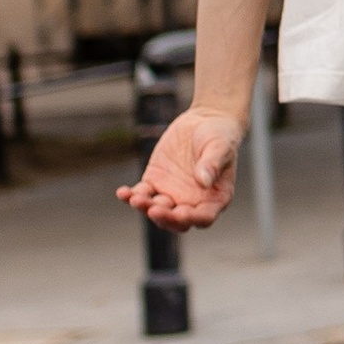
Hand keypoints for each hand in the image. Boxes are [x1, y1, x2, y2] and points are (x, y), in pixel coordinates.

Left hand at [116, 106, 244, 227]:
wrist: (203, 122)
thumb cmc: (220, 136)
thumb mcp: (220, 146)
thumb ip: (213, 164)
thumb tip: (204, 181)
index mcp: (214, 199)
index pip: (203, 217)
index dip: (193, 219)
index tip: (181, 214)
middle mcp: (192, 203)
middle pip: (177, 221)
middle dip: (165, 218)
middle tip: (154, 209)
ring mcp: (171, 195)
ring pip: (156, 210)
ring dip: (145, 208)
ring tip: (135, 199)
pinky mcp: (154, 182)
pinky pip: (141, 193)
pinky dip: (131, 196)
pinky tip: (122, 192)